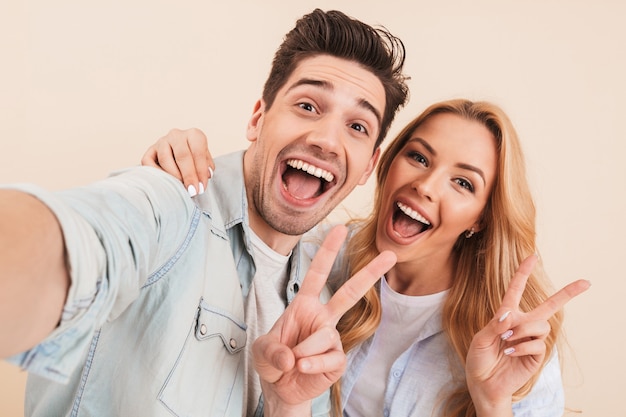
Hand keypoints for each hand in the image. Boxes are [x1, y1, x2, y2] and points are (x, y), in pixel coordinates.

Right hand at [140, 128, 214, 195]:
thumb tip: (206, 175)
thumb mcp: (206, 162)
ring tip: (180, 188)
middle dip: (188, 175)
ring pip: (164, 158)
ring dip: (173, 176)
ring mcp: (162, 141)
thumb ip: (207, 167)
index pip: (198, 152)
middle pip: (182, 155)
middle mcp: (177, 135)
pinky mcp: (150, 151)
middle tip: (192, 191)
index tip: (201, 187)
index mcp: (194, 135)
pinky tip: (165, 183)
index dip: (200, 171)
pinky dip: (156, 174)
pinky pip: (148, 162)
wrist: (180, 160)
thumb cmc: (196, 162)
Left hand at [252, 225, 396, 415]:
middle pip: (350, 292)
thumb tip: (293, 357)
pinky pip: (330, 358)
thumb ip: (272, 351)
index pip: (318, 274)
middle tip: (391, 254)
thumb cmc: (273, 362)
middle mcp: (322, 318)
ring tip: (293, 361)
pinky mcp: (337, 360)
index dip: (328, 251)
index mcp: (304, 305)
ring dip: (304, 350)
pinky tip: (303, 369)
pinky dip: (312, 365)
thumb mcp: (261, 351)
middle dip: (370, 273)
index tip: (340, 229)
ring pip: (326, 335)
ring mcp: (332, 339)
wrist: (280, 390)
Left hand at [465, 254, 589, 415]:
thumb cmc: (479, 360)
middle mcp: (522, 325)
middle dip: (568, 293)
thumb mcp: (480, 339)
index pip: (516, 290)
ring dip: (523, 330)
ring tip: (506, 341)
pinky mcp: (536, 355)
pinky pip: (537, 343)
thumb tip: (510, 314)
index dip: (523, 273)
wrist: (483, 384)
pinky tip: (510, 352)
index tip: (533, 256)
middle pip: (550, 306)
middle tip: (586, 282)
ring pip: (540, 324)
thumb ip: (494, 325)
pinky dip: (522, 346)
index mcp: (506, 316)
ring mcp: (531, 340)